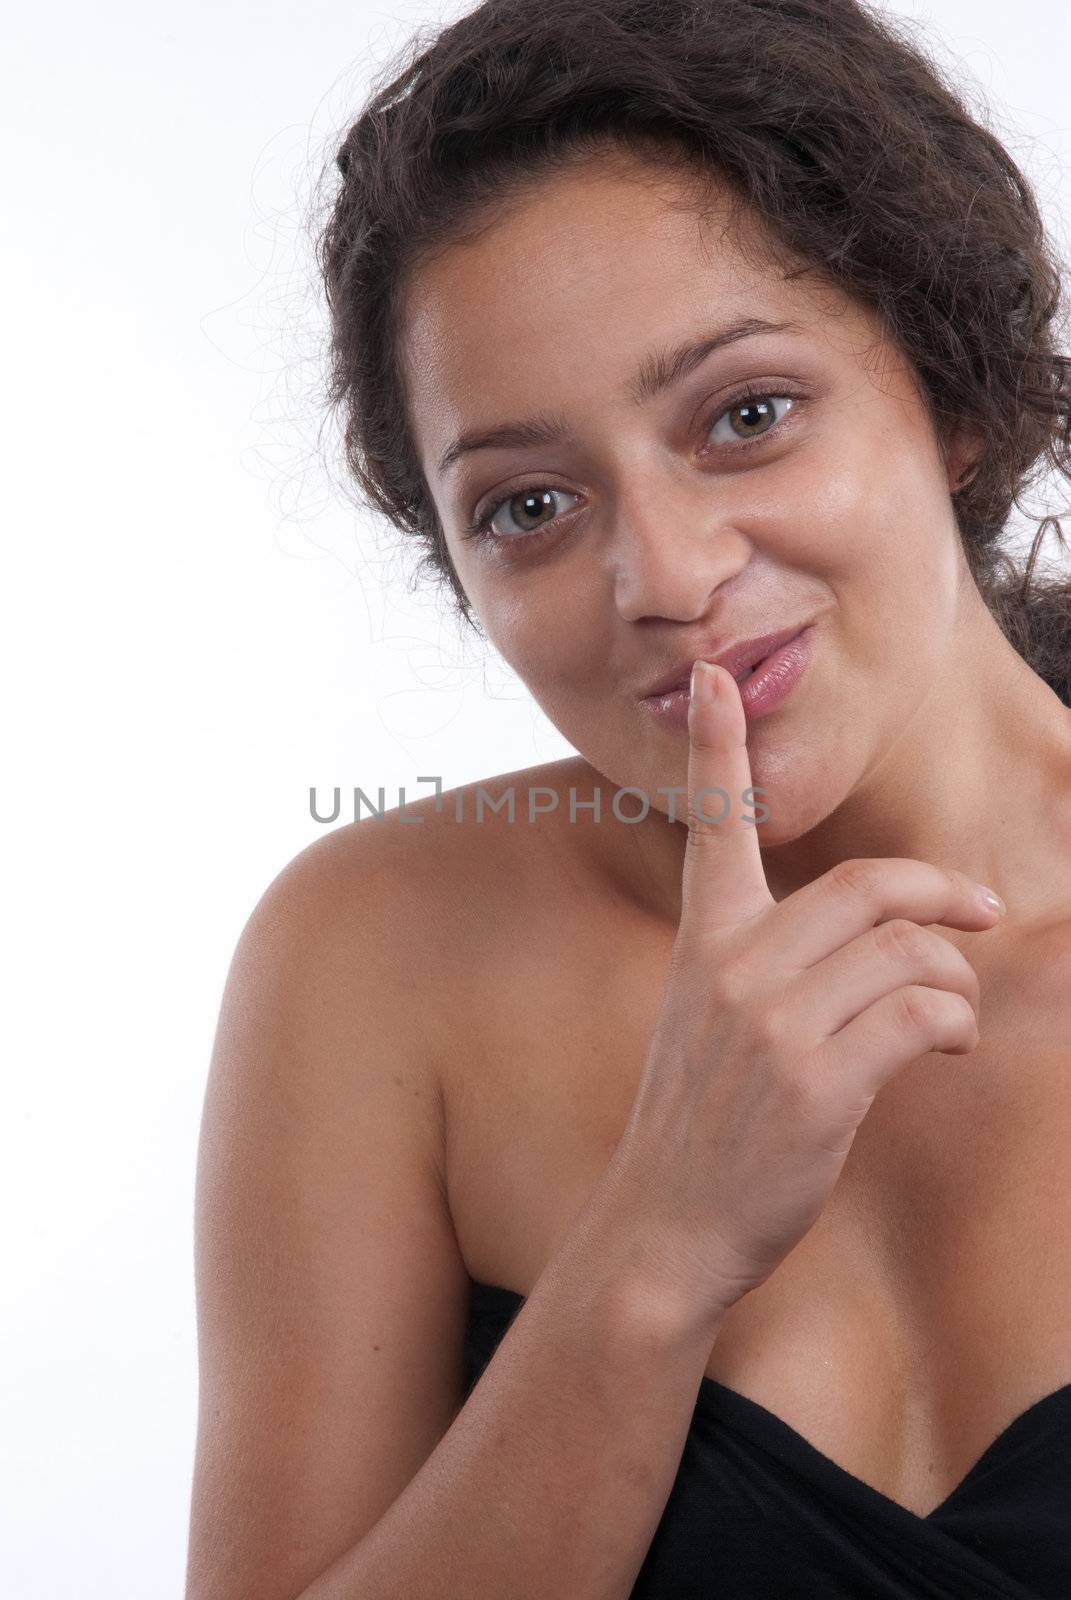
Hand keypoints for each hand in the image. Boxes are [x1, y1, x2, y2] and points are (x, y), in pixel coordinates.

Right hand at [610, 658, 1002, 1328]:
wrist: (664, 1228)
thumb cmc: (700, 1126)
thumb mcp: (710, 1026)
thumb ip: (772, 969)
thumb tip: (882, 944)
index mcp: (706, 944)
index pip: (713, 825)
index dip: (716, 746)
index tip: (711, 674)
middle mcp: (735, 968)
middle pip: (867, 886)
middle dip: (940, 892)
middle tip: (981, 912)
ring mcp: (774, 1025)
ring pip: (907, 953)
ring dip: (953, 981)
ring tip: (951, 1016)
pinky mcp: (817, 1082)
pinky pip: (921, 1016)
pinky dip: (953, 1025)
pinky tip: (945, 1047)